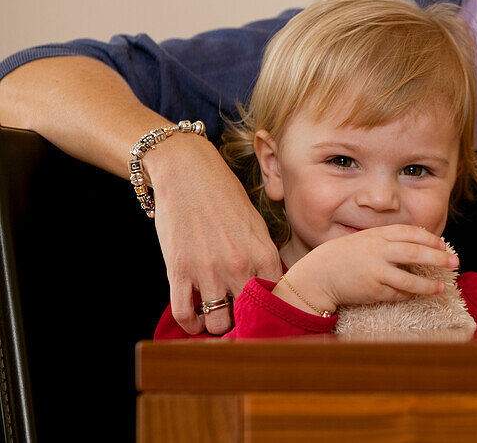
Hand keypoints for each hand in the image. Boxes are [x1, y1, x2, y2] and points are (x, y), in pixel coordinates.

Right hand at [147, 135, 280, 334]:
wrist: (188, 173)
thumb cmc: (224, 195)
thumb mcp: (255, 224)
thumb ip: (263, 256)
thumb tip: (271, 286)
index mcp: (263, 254)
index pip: (276, 300)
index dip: (270, 312)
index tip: (265, 316)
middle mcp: (239, 266)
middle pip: (248, 316)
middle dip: (245, 323)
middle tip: (241, 322)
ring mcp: (207, 271)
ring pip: (217, 322)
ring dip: (216, 326)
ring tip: (217, 320)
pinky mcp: (178, 271)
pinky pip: (184, 314)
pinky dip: (190, 325)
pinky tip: (195, 321)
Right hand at [277, 225, 459, 314]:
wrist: (319, 273)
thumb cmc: (344, 256)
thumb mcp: (366, 239)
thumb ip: (388, 240)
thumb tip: (418, 246)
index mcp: (378, 234)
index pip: (411, 233)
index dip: (430, 239)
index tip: (443, 245)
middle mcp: (379, 250)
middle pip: (417, 253)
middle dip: (439, 258)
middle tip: (454, 262)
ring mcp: (376, 271)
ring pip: (410, 279)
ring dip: (429, 284)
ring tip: (442, 287)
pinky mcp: (373, 289)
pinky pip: (398, 293)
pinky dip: (409, 294)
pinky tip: (416, 294)